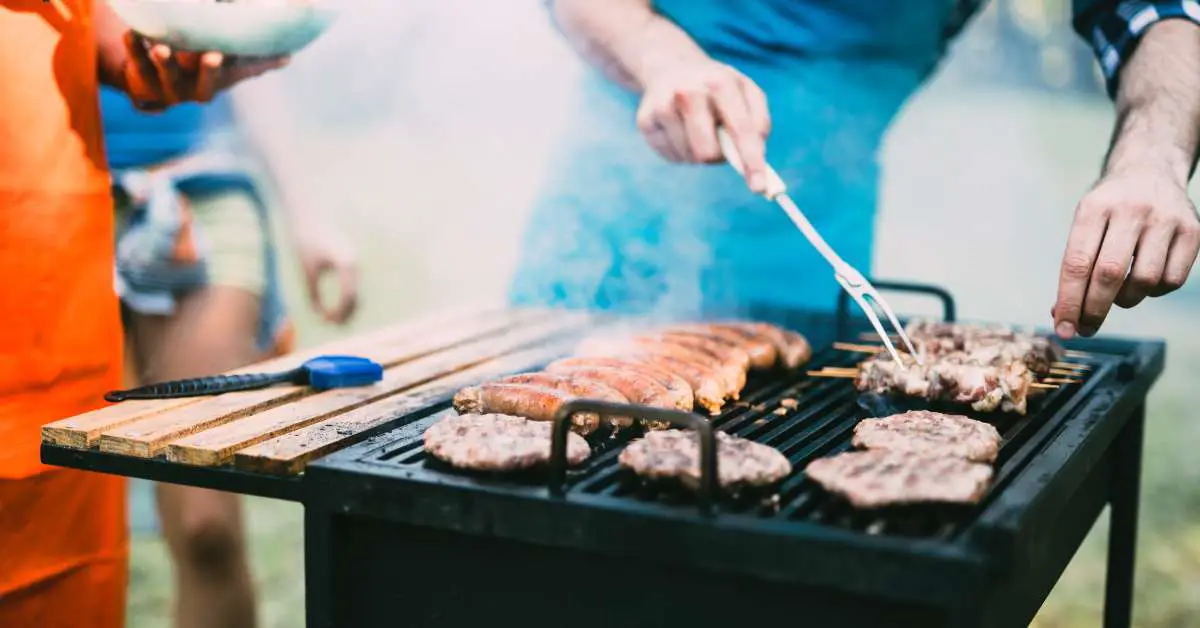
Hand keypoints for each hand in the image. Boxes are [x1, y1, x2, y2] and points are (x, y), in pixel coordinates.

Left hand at [121, 32, 287, 110]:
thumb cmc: (195, 72)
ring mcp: (167, 86)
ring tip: (162, 47)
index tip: (238, 56)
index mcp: (217, 85)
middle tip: (213, 55)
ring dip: (166, 62)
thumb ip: (254, 62)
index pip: (230, 77)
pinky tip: (132, 34)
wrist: (150, 86)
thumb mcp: (227, 68)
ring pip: (168, 76)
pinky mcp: (142, 77)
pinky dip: (134, 49)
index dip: (235, 69)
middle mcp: (195, 90)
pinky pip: (137, 64)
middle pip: (205, 85)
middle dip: (209, 71)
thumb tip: (289, 56)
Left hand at [293, 225, 358, 324]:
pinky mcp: (351, 265)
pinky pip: (352, 288)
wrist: (309, 218)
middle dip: (344, 315)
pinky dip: (345, 302)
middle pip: (356, 297)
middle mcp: (355, 264)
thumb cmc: (305, 242)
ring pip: (356, 294)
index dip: (337, 312)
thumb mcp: (306, 270)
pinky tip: (333, 311)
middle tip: (329, 326)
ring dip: (346, 310)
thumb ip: (312, 293)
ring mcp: (355, 264)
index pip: (348, 296)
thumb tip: (318, 315)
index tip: (323, 321)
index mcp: (346, 263)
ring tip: (330, 322)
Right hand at [635, 59, 770, 192]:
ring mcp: (662, 105)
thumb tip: (757, 157)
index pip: (740, 129)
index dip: (751, 160)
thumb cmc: (717, 88)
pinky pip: (671, 156)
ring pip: (689, 157)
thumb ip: (758, 122)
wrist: (671, 67)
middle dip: (717, 157)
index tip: (758, 187)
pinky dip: (681, 151)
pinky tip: (680, 130)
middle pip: (708, 153)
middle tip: (719, 144)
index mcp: (720, 82)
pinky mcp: (645, 120)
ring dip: (698, 152)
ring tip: (697, 128)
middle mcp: (688, 92)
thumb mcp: (745, 92)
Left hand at [1052, 167, 1199, 337]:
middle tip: (1085, 329)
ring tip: (1118, 293)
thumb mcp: (1084, 224)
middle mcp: (1131, 210)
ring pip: (1144, 281)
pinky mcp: (1192, 230)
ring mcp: (1165, 219)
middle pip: (1109, 275)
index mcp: (1094, 208)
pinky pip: (1172, 280)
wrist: (1151, 170)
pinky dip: (1154, 292)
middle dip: (1093, 310)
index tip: (1064, 329)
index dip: (1069, 302)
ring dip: (1126, 300)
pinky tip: (1144, 281)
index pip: (1076, 263)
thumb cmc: (1109, 209)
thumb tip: (1062, 315)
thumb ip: (1074, 266)